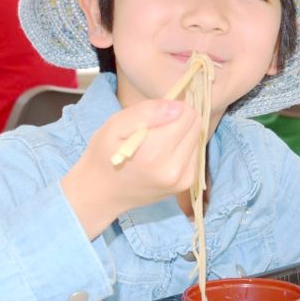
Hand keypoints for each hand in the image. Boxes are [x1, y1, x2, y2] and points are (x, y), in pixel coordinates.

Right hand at [61, 99, 201, 237]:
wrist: (101, 193)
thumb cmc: (103, 155)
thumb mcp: (115, 126)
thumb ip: (147, 112)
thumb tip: (177, 107)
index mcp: (153, 153)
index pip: (187, 114)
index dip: (172, 107)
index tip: (155, 114)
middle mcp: (173, 168)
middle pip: (196, 125)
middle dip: (179, 119)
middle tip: (155, 127)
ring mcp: (182, 179)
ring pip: (198, 138)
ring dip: (182, 134)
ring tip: (157, 142)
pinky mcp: (186, 183)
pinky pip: (195, 153)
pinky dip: (182, 148)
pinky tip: (163, 154)